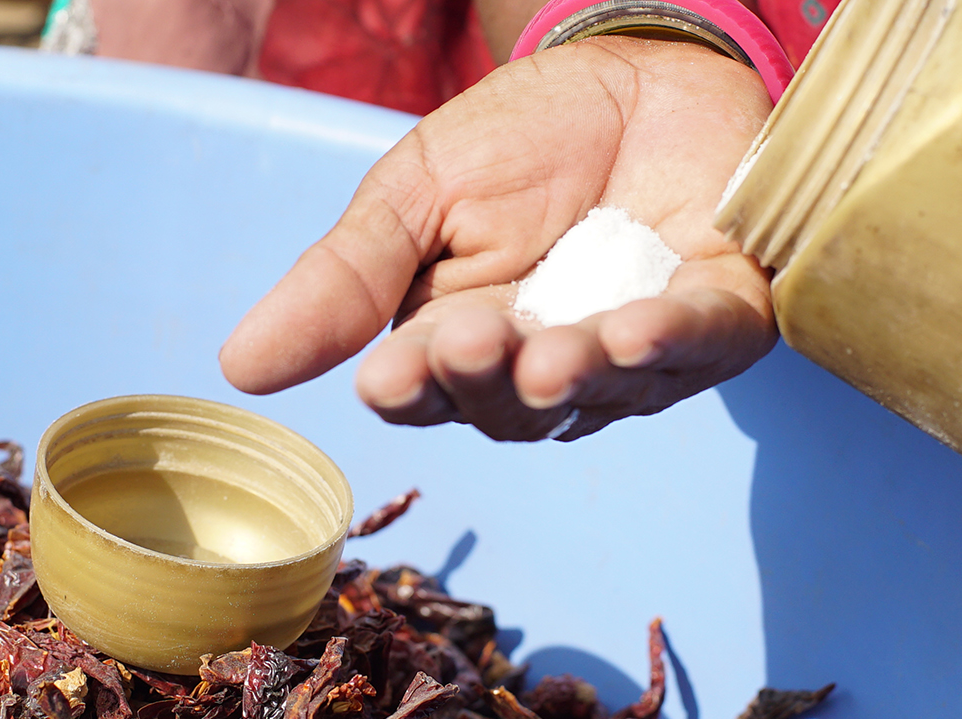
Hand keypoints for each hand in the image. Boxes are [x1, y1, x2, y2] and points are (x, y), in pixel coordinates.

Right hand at [218, 36, 775, 440]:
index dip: (416, 387)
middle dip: (488, 381)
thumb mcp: (415, 193)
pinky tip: (634, 333)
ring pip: (605, 391)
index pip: (429, 390)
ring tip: (549, 359)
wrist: (643, 66)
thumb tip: (240, 368)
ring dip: (576, 376)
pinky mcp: (722, 319)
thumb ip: (343, 279)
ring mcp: (640, 355)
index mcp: (465, 345)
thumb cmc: (527, 137)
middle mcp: (550, 368)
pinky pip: (698, 346)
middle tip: (466, 342)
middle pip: (512, 409)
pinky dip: (669, 344)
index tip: (390, 373)